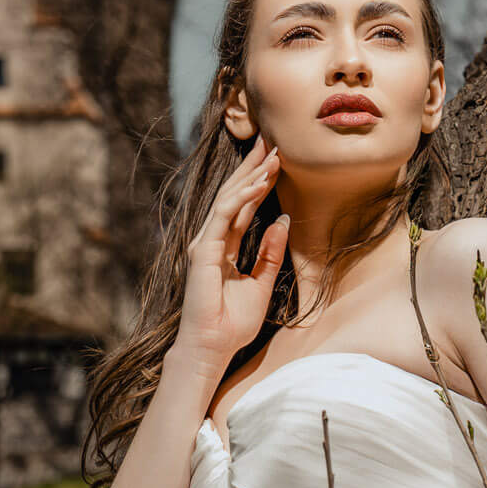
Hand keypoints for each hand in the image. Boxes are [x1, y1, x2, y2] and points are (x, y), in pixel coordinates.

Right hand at [173, 138, 288, 367]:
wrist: (212, 348)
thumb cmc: (232, 323)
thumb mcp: (261, 283)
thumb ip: (269, 252)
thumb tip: (282, 220)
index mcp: (224, 246)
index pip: (243, 205)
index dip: (259, 181)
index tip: (277, 158)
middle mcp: (211, 240)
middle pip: (234, 195)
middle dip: (253, 167)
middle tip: (272, 140)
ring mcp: (204, 244)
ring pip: (230, 200)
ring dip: (252, 176)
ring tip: (273, 155)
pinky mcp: (203, 252)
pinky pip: (225, 217)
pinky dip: (242, 199)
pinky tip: (259, 183)